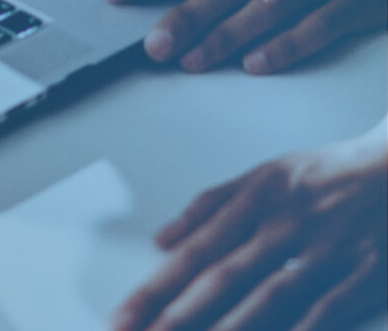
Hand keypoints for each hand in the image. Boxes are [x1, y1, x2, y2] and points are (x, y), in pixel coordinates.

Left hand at [113, 126, 387, 330]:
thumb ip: (208, 207)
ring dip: (229, 330)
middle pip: (223, 275)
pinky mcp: (364, 272)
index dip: (157, 286)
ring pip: (269, 296)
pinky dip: (300, 330)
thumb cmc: (322, 174)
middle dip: (178, 314)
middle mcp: (283, 222)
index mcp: (253, 197)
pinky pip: (325, 309)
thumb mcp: (260, 175)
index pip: (195, 249)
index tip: (124, 315)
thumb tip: (160, 240)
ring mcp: (325, 250)